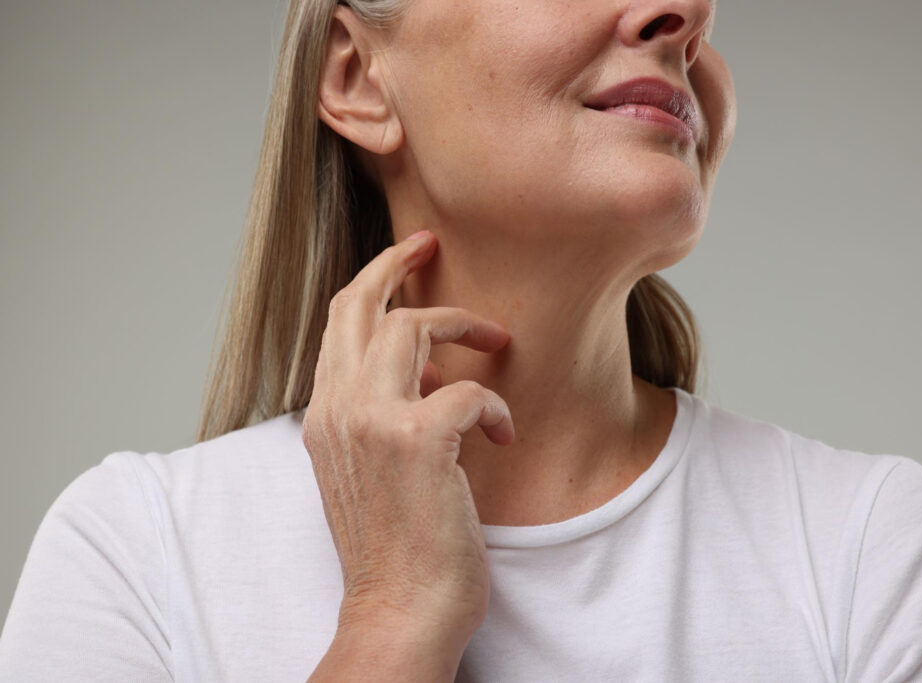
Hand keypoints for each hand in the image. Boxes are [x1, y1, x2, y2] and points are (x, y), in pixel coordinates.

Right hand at [301, 229, 513, 647]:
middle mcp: (339, 410)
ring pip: (413, 326)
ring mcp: (374, 422)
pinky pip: (471, 390)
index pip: (338, 324)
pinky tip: (502, 439)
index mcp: (324, 416)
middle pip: (361, 304)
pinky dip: (496, 408)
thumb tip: (425, 375)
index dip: (371, 282)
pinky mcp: (419, 442)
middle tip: (429, 243)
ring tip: (498, 341)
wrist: (398, 611)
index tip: (405, 260)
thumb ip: (379, 418)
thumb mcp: (368, 472)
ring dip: (464, 325)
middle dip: (397, 263)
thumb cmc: (395, 548)